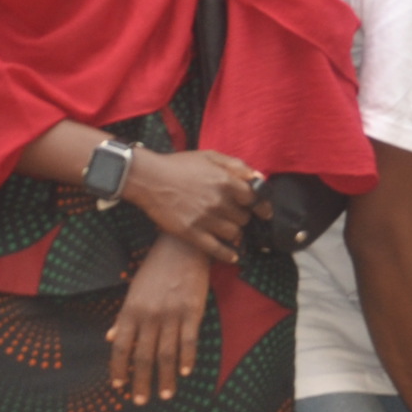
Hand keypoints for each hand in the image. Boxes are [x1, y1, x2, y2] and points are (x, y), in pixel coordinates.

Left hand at [107, 236, 211, 402]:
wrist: (182, 246)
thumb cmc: (156, 269)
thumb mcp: (134, 291)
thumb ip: (124, 317)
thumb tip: (110, 337)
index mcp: (131, 310)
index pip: (120, 347)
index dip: (119, 369)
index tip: (119, 387)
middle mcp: (149, 315)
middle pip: (143, 356)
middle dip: (141, 382)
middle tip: (141, 401)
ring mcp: (171, 314)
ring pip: (166, 354)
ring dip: (166, 378)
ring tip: (166, 394)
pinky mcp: (192, 311)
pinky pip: (189, 341)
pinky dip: (187, 359)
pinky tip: (186, 372)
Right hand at [124, 147, 262, 260]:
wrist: (148, 178)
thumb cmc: (179, 165)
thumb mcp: (209, 156)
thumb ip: (236, 165)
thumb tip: (258, 176)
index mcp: (225, 181)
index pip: (255, 199)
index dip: (261, 206)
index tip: (264, 212)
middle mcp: (218, 201)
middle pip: (244, 218)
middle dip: (243, 217)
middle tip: (236, 216)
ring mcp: (205, 219)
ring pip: (234, 234)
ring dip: (235, 233)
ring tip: (231, 230)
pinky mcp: (191, 233)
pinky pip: (216, 249)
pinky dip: (228, 254)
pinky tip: (233, 256)